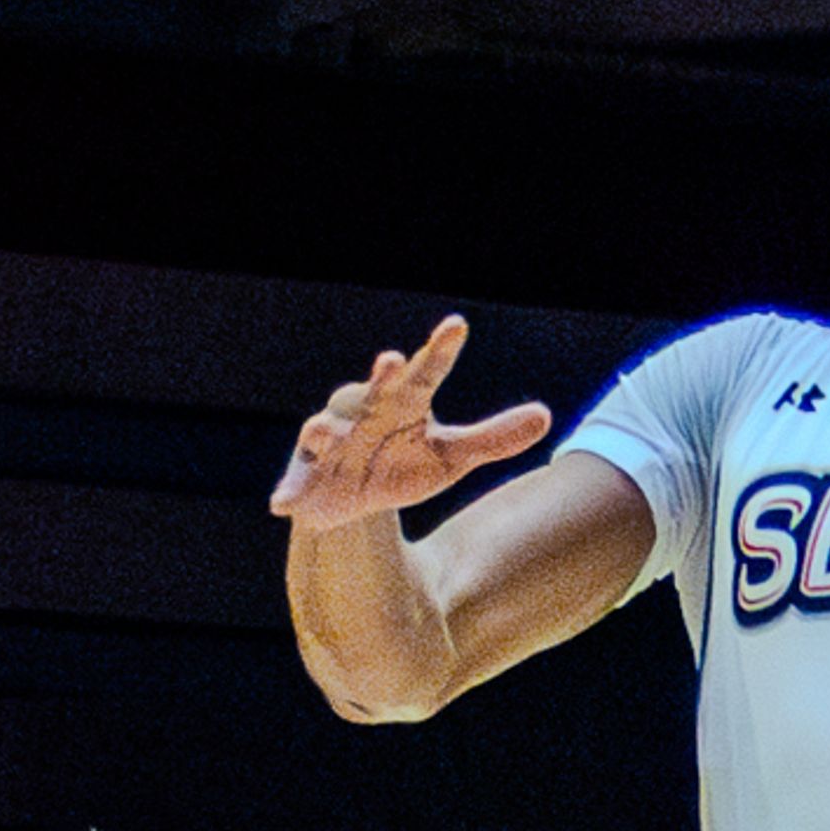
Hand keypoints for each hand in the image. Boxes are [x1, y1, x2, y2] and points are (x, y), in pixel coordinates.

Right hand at [269, 315, 549, 535]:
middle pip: (373, 391)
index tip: (457, 327)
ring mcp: (330, 443)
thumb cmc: (400, 465)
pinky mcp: (305, 477)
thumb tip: (546, 416)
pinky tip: (283, 503)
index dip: (440, 351)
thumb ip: (493, 438)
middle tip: (393, 362)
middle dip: (379, 379)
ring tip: (333, 432)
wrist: (352, 502)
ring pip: (325, 431)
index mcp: (402, 403)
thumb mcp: (450, 457)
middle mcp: (363, 412)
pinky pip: (295, 483)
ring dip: (327, 430)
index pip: (426, 373)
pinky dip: (290, 491)